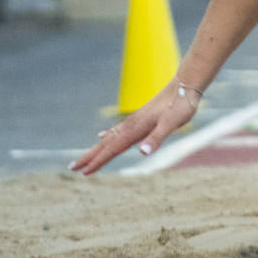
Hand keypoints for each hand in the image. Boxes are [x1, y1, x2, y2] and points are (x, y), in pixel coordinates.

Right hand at [70, 78, 204, 174]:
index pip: (112, 149)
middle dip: (89, 156)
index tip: (83, 172)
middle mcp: (131, 125)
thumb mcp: (172, 124)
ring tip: (83, 158)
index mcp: (136, 129)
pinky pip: (117, 132)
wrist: (186, 85)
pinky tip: (102, 138)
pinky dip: (107, 138)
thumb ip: (157, 138)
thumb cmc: (181, 105)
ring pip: (109, 138)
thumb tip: (142, 153)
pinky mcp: (139, 119)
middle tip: (72, 168)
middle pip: (105, 144)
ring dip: (95, 149)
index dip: (98, 161)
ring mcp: (134, 121)